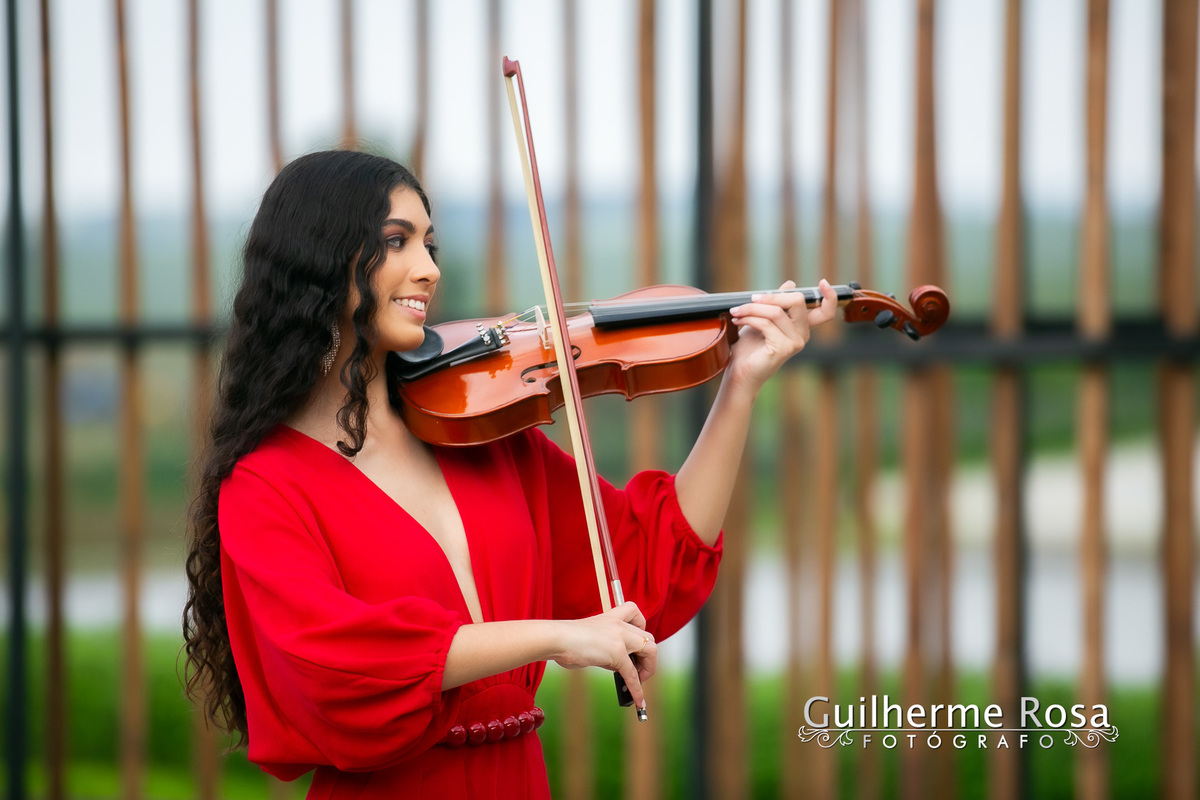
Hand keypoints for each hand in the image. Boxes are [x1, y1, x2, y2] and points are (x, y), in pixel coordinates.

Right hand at [550, 601, 657, 709]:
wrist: (556, 638)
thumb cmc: (567, 641)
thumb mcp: (593, 639)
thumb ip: (608, 650)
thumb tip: (619, 668)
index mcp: (612, 617)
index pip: (635, 614)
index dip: (641, 629)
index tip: (635, 644)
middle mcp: (619, 624)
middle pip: (649, 637)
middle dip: (648, 657)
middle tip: (639, 670)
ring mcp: (619, 637)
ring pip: (650, 650)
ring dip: (648, 669)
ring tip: (639, 682)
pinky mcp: (616, 653)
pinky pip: (632, 674)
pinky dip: (637, 689)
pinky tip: (638, 700)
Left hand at [726, 278, 838, 396]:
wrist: (740, 371)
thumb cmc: (750, 346)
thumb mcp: (763, 318)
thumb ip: (778, 303)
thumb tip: (791, 284)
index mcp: (801, 326)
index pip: (826, 311)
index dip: (830, 297)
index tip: (824, 282)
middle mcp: (803, 334)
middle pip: (798, 301)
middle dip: (772, 296)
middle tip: (751, 298)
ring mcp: (795, 343)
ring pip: (777, 312)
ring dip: (752, 308)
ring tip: (737, 311)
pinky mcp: (783, 349)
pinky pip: (766, 324)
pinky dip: (749, 319)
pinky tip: (738, 320)